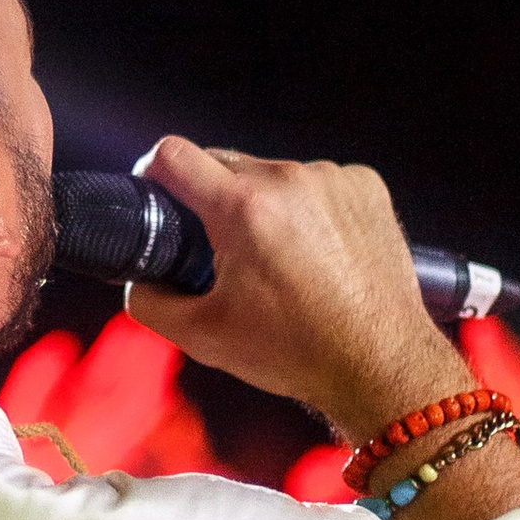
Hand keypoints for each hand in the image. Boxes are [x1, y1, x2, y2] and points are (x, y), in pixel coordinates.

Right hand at [122, 139, 459, 440]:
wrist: (381, 365)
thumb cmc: (296, 352)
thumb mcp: (203, 336)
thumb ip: (149, 301)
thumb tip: (138, 279)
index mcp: (243, 207)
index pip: (173, 155)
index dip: (152, 172)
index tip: (155, 193)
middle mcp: (289, 179)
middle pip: (223, 163)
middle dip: (210, 199)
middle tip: (218, 249)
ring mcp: (333, 179)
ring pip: (272, 175)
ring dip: (263, 204)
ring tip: (279, 260)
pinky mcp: (366, 186)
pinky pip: (316, 183)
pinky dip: (308, 209)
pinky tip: (317, 252)